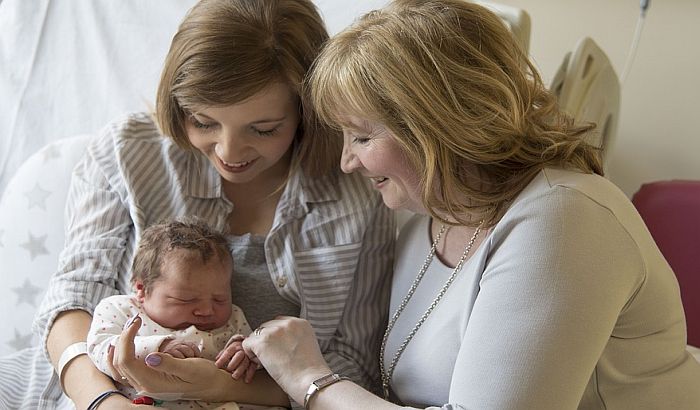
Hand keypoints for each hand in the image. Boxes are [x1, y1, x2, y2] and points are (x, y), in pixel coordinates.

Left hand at [108, 315, 231, 401]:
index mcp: (152, 382)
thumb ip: (169, 363)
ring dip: (119, 346)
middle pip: (119, 362)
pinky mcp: (148, 379)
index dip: (127, 339)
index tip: (137, 322)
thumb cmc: (204, 376)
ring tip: (126, 329)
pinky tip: (118, 347)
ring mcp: (145, 384)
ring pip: (118, 367)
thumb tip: (150, 357)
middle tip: (134, 321)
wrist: (212, 386)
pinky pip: (125, 370)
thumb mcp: (190, 368)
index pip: (127, 360)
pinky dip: (118, 356)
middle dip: (123, 339)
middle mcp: (145, 385)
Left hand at [215, 335, 257, 382]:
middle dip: (234, 363)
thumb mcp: (229, 349)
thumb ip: (223, 354)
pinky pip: (253, 367)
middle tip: (229, 369)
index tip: (217, 365)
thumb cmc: (236, 350)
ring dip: (240, 370)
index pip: (228, 351)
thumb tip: (216, 359)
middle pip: (239, 355)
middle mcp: (243, 349)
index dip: (223, 358)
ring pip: (246, 362)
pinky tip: (246, 380)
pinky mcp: (255, 361)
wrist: (250, 346)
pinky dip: (250, 374)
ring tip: (235, 377)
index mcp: (235, 346)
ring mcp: (249, 355)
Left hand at [242, 317, 331, 402]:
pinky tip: (262, 364)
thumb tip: (278, 342)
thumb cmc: (310, 372)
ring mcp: (274, 331)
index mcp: (300, 323)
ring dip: (258, 348)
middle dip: (266, 342)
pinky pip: (247, 344)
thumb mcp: (307, 345)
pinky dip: (251, 355)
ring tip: (269, 363)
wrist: (311, 381)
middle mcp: (287, 323)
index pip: (278, 324)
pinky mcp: (263, 341)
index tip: (279, 351)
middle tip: (273, 358)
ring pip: (255, 335)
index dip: (275, 338)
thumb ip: (294, 338)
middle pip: (266, 328)